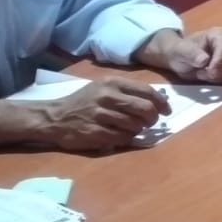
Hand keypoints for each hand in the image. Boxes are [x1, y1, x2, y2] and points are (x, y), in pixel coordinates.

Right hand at [39, 78, 171, 150]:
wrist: (55, 117)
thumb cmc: (84, 102)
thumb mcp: (104, 88)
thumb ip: (129, 92)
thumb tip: (159, 100)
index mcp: (112, 83)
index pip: (147, 91)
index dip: (162, 103)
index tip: (166, 111)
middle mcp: (107, 96)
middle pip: (145, 109)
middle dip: (153, 118)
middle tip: (150, 123)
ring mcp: (100, 115)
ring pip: (136, 125)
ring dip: (139, 129)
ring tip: (132, 128)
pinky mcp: (95, 132)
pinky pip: (123, 138)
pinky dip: (127, 138)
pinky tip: (121, 135)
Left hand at [147, 27, 221, 83]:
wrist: (179, 58)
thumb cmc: (179, 51)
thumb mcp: (180, 51)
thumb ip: (191, 53)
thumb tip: (204, 60)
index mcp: (219, 34)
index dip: (219, 63)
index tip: (208, 72)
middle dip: (217, 72)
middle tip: (200, 73)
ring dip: (217, 78)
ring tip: (202, 74)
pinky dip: (219, 81)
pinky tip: (207, 77)